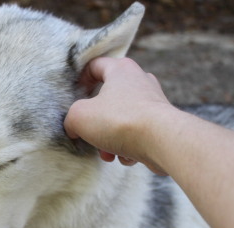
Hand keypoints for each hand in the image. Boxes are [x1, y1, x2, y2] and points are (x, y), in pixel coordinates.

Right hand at [64, 57, 173, 174]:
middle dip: (95, 121)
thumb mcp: (79, 117)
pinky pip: (137, 133)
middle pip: (108, 98)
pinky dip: (128, 146)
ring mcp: (153, 102)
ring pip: (122, 119)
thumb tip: (74, 128)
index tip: (75, 97)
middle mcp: (140, 80)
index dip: (81, 80)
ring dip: (109, 139)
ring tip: (107, 154)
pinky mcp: (162, 123)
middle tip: (88, 134)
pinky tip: (126, 157)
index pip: (95, 65)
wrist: (163, 142)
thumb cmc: (120, 121)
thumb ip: (70, 119)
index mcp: (120, 70)